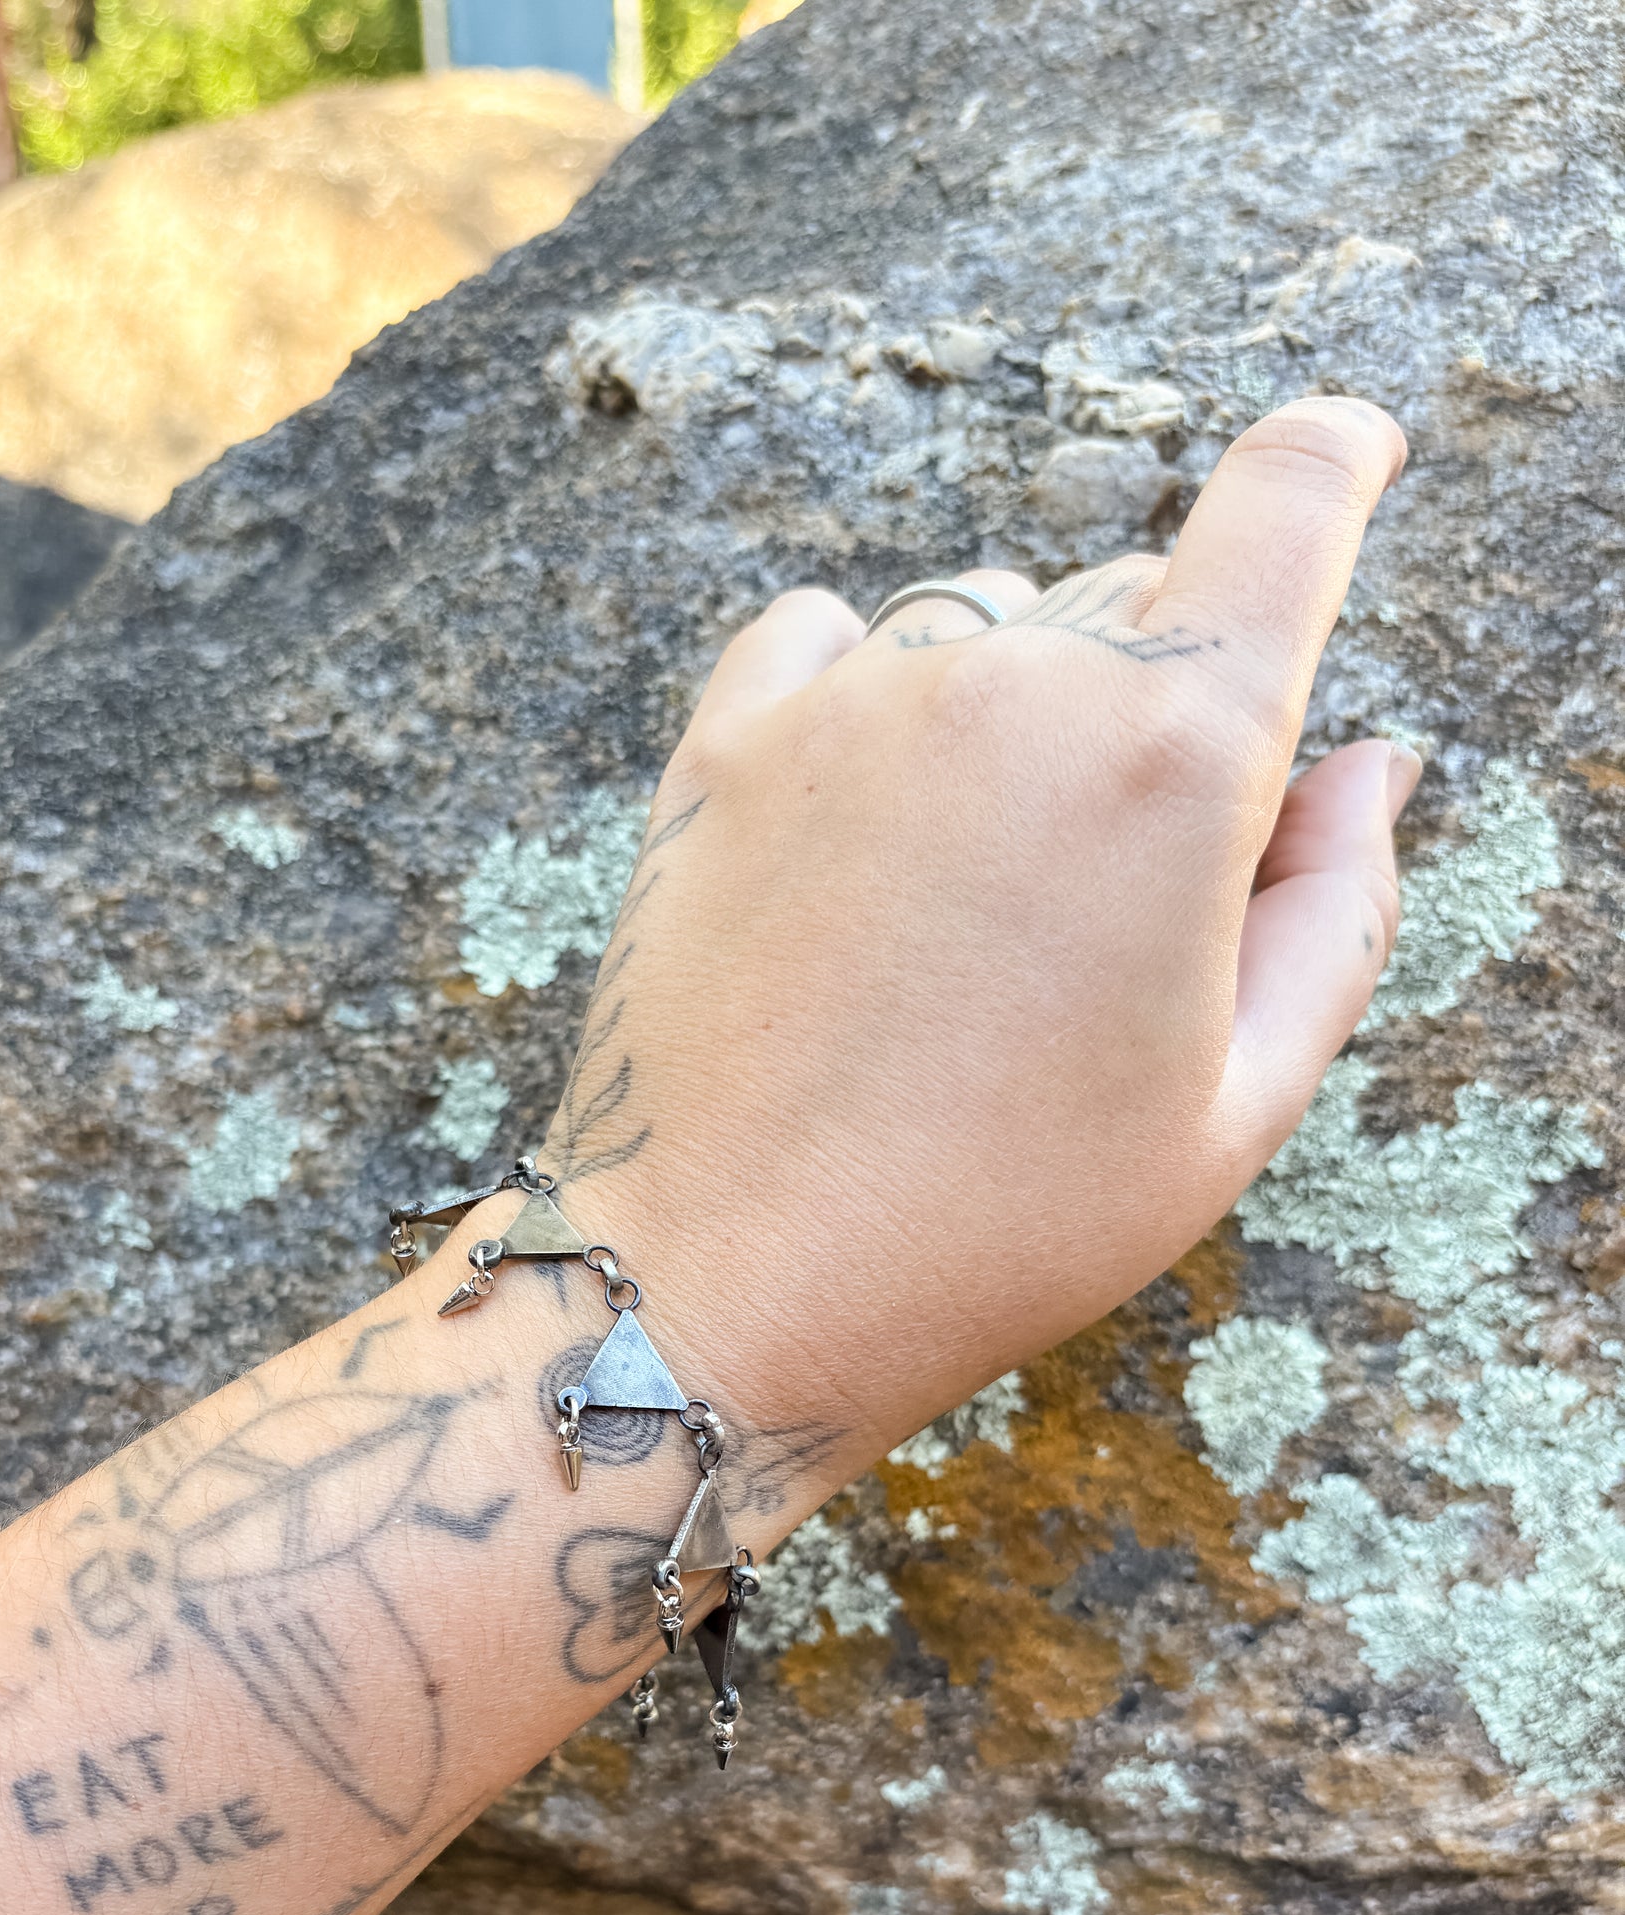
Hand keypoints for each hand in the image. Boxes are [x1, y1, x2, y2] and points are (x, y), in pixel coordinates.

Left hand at [542, 397, 1416, 1489]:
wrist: (728, 1280)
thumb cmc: (998, 1223)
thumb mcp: (1234, 1110)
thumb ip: (1337, 910)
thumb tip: (1367, 761)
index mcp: (1173, 755)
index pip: (1289, 505)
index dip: (1338, 461)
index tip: (1351, 452)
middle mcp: (1015, 680)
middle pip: (1134, 603)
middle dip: (1154, 708)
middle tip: (1104, 908)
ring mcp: (856, 701)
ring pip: (983, 626)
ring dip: (1007, 711)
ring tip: (963, 909)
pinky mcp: (728, 740)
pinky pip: (830, 638)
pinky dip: (867, 695)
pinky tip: (861, 831)